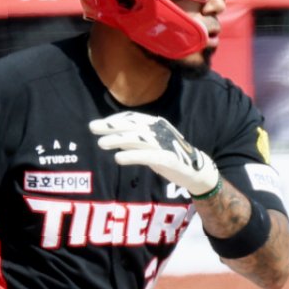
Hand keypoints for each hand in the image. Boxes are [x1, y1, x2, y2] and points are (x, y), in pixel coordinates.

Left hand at [90, 111, 218, 197]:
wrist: (195, 170)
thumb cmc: (169, 156)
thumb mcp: (150, 146)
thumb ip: (134, 142)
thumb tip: (114, 139)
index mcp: (155, 125)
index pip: (132, 118)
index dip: (114, 120)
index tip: (98, 125)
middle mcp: (159, 131)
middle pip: (132, 125)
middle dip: (111, 126)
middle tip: (92, 127)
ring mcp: (164, 144)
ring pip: (138, 138)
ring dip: (118, 140)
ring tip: (101, 143)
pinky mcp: (168, 159)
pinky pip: (148, 156)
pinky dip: (132, 156)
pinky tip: (118, 159)